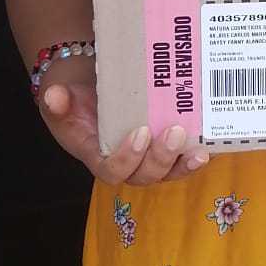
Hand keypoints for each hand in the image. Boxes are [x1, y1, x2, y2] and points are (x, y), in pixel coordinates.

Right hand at [40, 81, 210, 184]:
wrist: (90, 91)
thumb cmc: (75, 102)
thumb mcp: (61, 100)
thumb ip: (57, 101)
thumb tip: (54, 96)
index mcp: (100, 157)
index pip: (113, 170)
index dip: (127, 158)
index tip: (139, 133)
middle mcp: (128, 163)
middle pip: (146, 175)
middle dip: (162, 159)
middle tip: (173, 133)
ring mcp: (149, 158)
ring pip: (169, 171)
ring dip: (185, 164)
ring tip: (200, 151)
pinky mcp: (166, 148)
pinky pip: (183, 159)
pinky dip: (197, 155)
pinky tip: (211, 145)